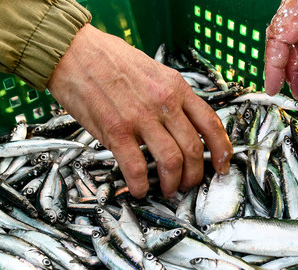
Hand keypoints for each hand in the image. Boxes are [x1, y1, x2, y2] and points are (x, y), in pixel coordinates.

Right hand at [48, 25, 231, 197]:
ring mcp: (140, 117)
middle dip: (195, 175)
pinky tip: (139, 189)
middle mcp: (164, 102)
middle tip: (189, 184)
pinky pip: (137, 167)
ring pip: (172, 161)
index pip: (211, 124)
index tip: (223, 165)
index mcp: (176, 87)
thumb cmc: (110, 60)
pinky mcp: (116, 130)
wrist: (74, 52)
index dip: (223, 151)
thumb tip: (184, 125)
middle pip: (195, 149)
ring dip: (173, 183)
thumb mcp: (154, 70)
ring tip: (168, 189)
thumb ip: (171, 96)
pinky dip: (141, 185)